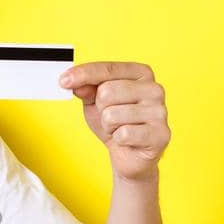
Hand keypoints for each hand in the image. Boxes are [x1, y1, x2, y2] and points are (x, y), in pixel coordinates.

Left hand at [57, 62, 169, 181]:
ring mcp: (160, 111)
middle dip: (100, 109)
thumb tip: (75, 83)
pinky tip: (128, 140)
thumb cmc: (115, 123)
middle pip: (107, 91)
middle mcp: (155, 89)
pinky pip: (124, 134)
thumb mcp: (94, 102)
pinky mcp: (161, 134)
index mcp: (141, 74)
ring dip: (108, 126)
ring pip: (112, 114)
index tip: (63, 81)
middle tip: (110, 117)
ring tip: (119, 129)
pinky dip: (118, 140)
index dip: (82, 74)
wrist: (129, 155)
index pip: (107, 69)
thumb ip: (86, 88)